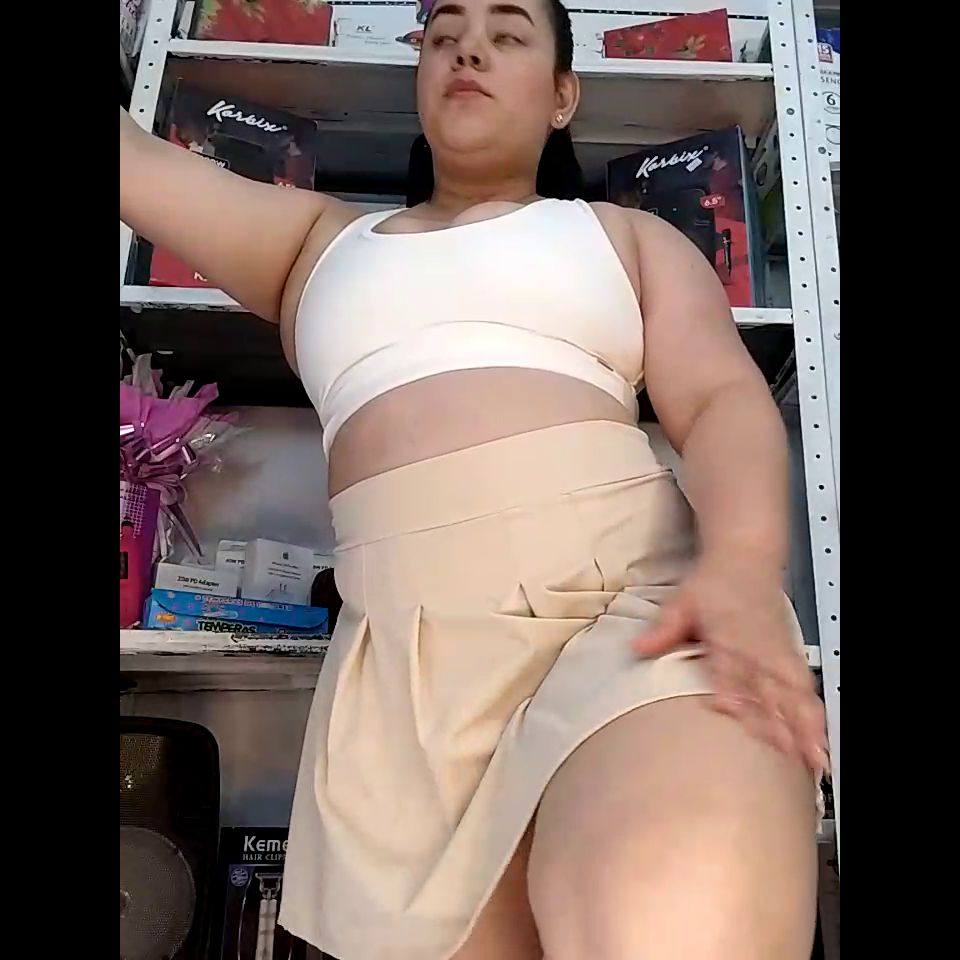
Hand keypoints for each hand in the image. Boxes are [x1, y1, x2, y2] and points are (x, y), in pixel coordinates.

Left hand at [633, 551, 828, 773]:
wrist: (746, 556)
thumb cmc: (714, 582)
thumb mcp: (682, 601)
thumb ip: (663, 629)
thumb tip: (638, 648)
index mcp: (728, 636)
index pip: (729, 671)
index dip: (730, 693)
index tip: (731, 716)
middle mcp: (756, 648)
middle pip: (768, 690)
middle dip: (779, 724)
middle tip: (787, 757)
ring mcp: (776, 652)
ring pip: (793, 693)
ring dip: (804, 725)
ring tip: (814, 759)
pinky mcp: (789, 654)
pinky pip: (805, 686)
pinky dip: (814, 712)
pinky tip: (820, 737)